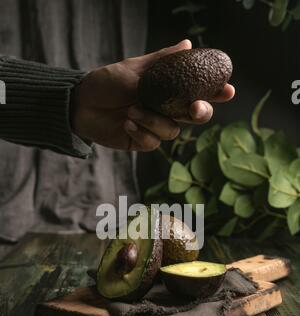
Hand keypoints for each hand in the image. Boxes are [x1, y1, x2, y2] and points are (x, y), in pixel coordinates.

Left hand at [71, 39, 234, 151]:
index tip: (227, 89)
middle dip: (200, 112)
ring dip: (154, 120)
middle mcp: (165, 110)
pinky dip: (141, 131)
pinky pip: (153, 143)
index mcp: (168, 91)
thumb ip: (162, 61)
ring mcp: (154, 127)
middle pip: (194, 116)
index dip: (215, 93)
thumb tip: (188, 45)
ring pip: (172, 131)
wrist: (81, 103)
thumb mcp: (135, 68)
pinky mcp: (142, 142)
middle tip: (195, 108)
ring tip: (132, 110)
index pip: (197, 92)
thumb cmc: (107, 82)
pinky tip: (126, 123)